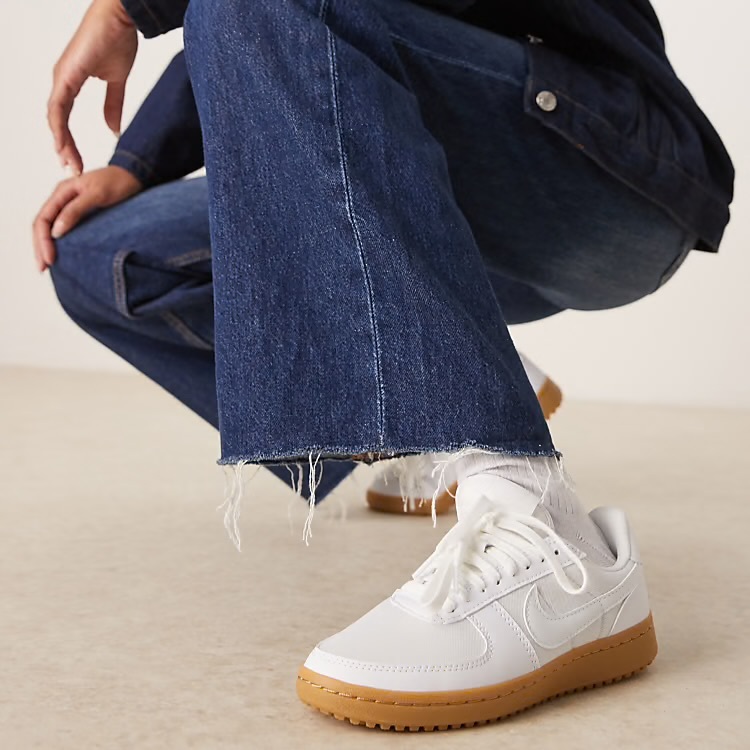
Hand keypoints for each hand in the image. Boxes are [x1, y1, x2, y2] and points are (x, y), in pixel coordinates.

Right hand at [32, 166, 142, 271]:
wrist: (134, 176)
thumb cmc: (118, 182)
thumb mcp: (97, 195)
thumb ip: (76, 210)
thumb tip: (56, 232)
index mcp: (62, 192)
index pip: (43, 219)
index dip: (43, 241)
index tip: (50, 260)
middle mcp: (62, 199)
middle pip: (43, 225)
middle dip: (40, 247)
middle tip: (42, 269)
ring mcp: (70, 206)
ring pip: (51, 228)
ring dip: (46, 246)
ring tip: (47, 265)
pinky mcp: (81, 213)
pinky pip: (63, 228)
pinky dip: (59, 242)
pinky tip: (61, 253)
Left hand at [48, 0, 137, 173]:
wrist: (121, 18)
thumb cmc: (119, 41)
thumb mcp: (117, 82)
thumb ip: (113, 105)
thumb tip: (113, 128)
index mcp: (71, 83)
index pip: (65, 119)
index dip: (70, 142)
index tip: (77, 162)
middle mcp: (62, 81)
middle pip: (56, 122)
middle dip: (64, 148)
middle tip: (73, 169)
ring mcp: (62, 77)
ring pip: (54, 118)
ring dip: (61, 143)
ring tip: (69, 163)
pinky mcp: (66, 75)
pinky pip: (58, 108)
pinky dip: (58, 128)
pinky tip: (62, 144)